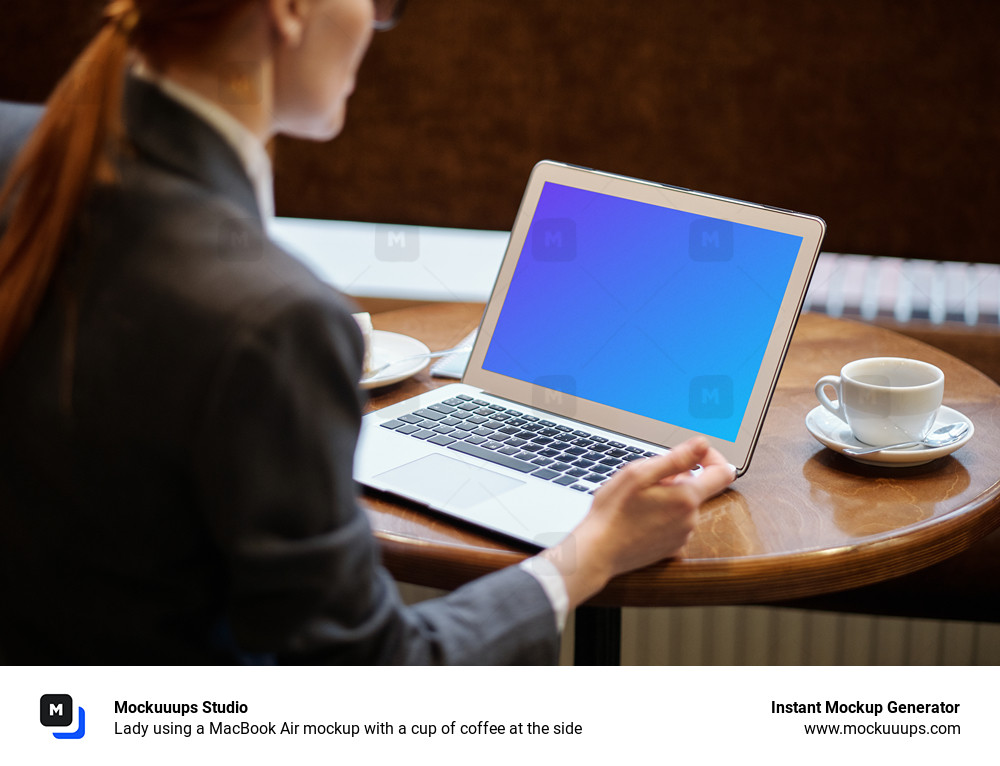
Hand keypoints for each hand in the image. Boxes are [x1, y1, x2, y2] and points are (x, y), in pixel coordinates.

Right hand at [540, 437, 735, 608]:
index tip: (694, 455)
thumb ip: (676, 458)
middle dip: (677, 478)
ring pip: (683, 506)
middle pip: (697, 488)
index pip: (723, 472)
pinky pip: (675, 523)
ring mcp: (682, 536)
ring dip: (667, 497)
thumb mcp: (639, 474)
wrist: (598, 552)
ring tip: (638, 501)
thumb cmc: (613, 512)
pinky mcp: (671, 549)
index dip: (712, 457)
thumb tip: (702, 444)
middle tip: (647, 480)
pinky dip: (662, 515)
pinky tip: (639, 518)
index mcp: (686, 498)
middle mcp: (691, 520)